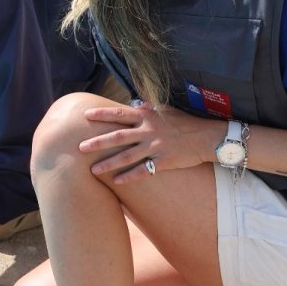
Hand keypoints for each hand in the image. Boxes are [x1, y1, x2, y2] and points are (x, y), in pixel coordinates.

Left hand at [79, 103, 215, 182]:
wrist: (207, 137)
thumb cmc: (185, 123)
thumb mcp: (166, 110)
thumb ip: (148, 108)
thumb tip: (134, 104)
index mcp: (148, 116)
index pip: (120, 114)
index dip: (102, 114)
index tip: (85, 115)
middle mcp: (149, 131)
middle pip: (118, 137)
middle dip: (97, 142)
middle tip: (80, 148)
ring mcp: (156, 147)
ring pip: (127, 156)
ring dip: (108, 164)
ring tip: (93, 170)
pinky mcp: (164, 162)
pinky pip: (143, 170)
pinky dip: (129, 176)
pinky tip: (116, 181)